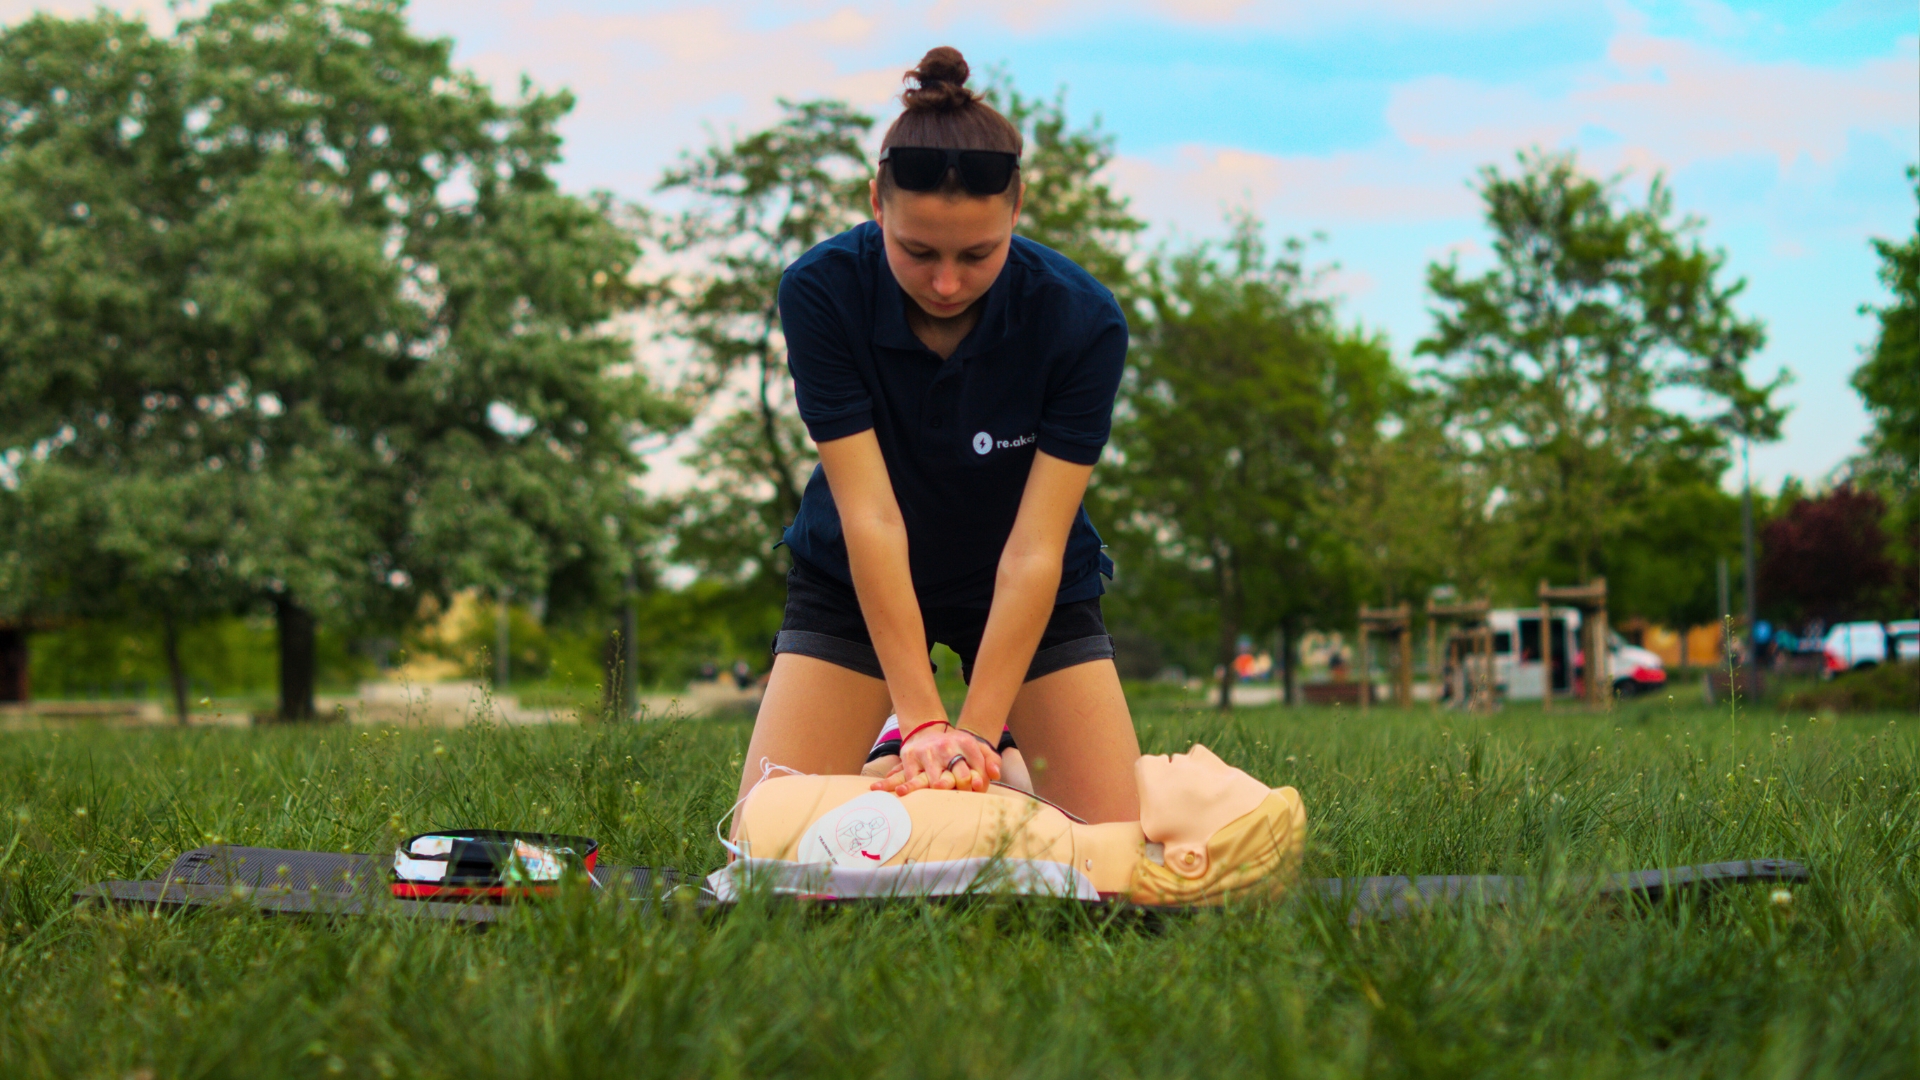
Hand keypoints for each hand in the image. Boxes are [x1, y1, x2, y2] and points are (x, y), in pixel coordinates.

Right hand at [872, 722, 1000, 793]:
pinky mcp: (909, 758)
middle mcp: (947, 746)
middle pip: (961, 778)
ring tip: (941, 796)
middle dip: (964, 791)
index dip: (979, 784)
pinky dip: (914, 789)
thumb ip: (991, 760)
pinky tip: (908, 793)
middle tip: (961, 795)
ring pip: (937, 783)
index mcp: (966, 742)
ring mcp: (928, 752)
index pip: (979, 770)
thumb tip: (995, 775)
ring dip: (941, 793)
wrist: (925, 730)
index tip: (976, 789)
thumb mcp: (976, 747)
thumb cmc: (955, 746)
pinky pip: (912, 780)